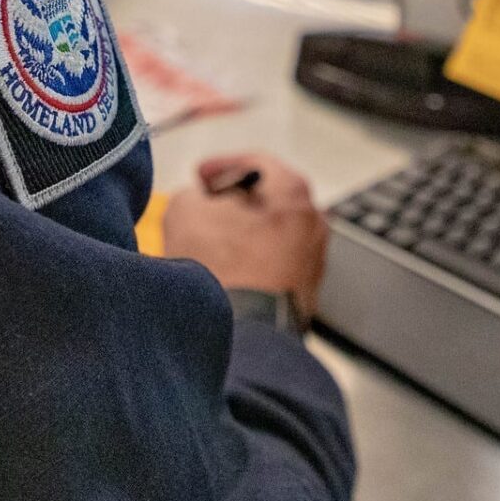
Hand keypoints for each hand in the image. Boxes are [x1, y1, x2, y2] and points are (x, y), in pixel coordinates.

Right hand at [161, 153, 328, 324]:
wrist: (246, 336)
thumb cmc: (223, 267)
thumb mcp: (186, 212)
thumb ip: (191, 196)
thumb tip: (196, 205)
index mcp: (293, 193)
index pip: (257, 164)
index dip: (222, 166)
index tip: (200, 176)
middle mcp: (312, 225)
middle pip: (268, 202)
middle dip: (233, 204)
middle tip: (203, 208)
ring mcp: (312, 263)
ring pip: (270, 238)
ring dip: (239, 237)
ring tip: (206, 245)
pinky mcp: (301, 297)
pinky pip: (270, 269)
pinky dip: (248, 265)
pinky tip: (220, 275)